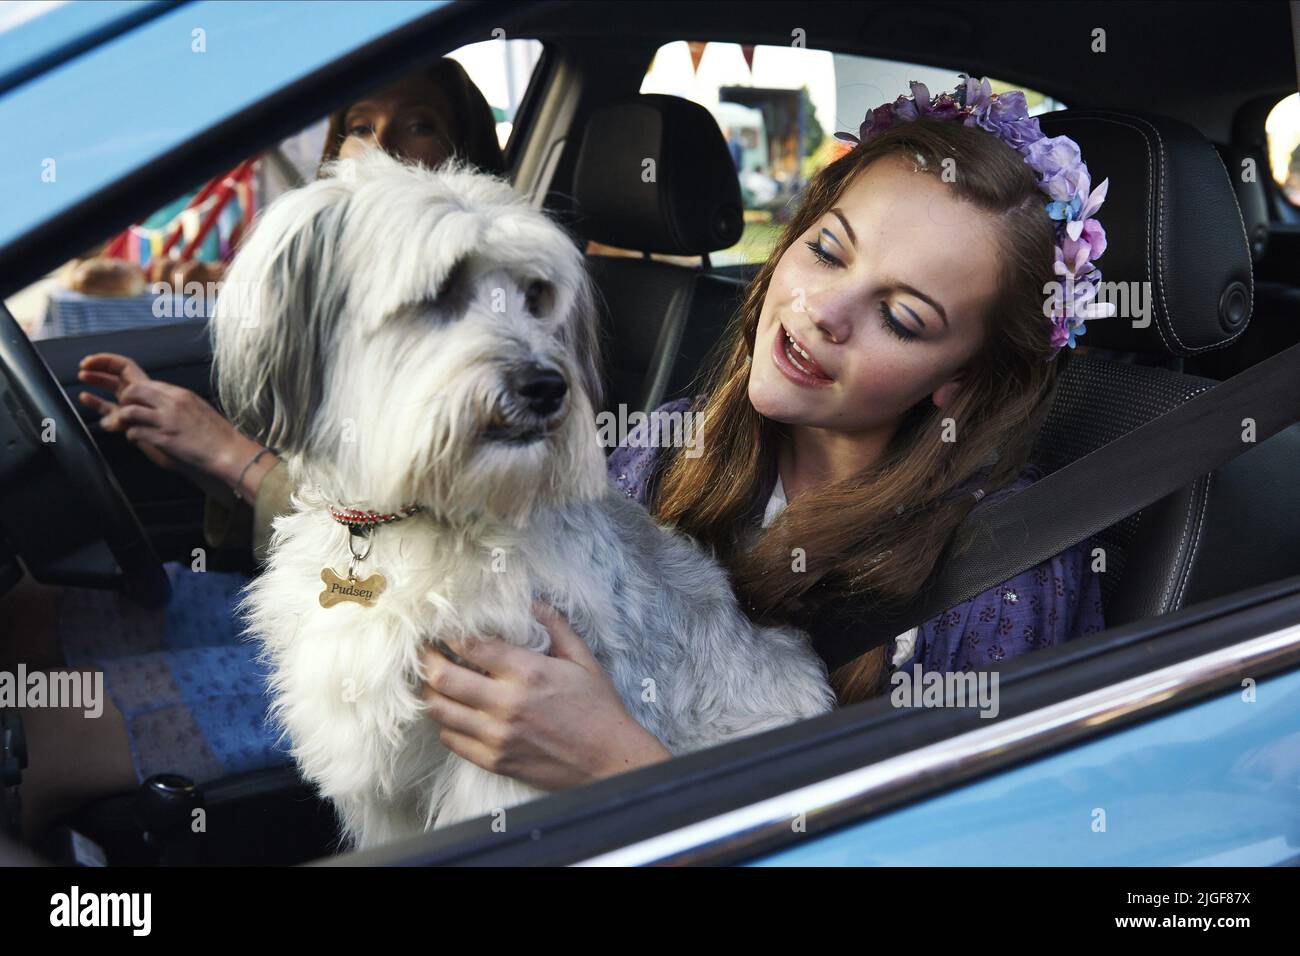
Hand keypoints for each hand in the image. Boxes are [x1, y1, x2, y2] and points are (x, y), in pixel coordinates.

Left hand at [77, 352, 271, 499]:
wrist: (229, 451)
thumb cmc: (216, 434)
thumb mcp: (197, 409)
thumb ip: (176, 403)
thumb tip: (159, 401)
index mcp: (179, 394)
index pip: (144, 383)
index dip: (126, 386)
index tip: (116, 390)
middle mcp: (172, 403)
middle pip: (133, 391)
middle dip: (119, 400)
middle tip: (113, 409)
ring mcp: (167, 420)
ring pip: (129, 411)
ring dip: (118, 419)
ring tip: (113, 425)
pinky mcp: (165, 438)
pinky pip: (135, 433)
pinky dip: (130, 436)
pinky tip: (133, 439)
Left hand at [420, 600, 671, 791]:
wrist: (610, 762)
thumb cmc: (599, 709)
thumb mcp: (583, 660)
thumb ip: (555, 627)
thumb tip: (533, 601)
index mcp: (528, 672)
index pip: (470, 645)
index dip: (449, 632)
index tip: (443, 626)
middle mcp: (506, 704)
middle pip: (442, 676)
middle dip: (427, 658)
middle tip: (426, 650)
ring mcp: (496, 735)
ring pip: (439, 710)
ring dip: (430, 690)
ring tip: (434, 679)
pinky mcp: (494, 761)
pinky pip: (451, 739)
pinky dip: (445, 722)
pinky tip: (453, 711)